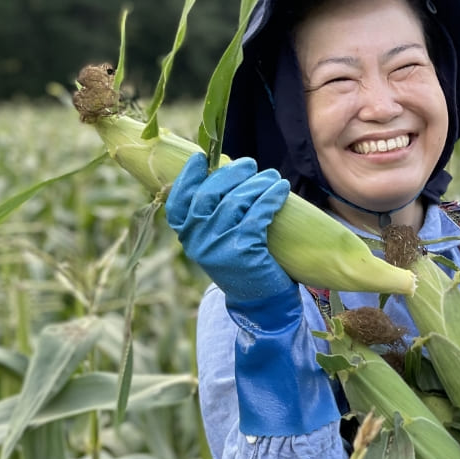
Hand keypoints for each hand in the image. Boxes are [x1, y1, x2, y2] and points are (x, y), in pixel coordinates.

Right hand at [166, 152, 294, 305]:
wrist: (259, 300)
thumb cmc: (239, 259)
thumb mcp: (216, 238)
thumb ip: (212, 211)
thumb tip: (223, 168)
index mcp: (186, 235)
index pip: (178, 200)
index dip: (188, 176)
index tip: (202, 158)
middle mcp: (197, 240)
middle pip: (208, 193)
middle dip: (231, 173)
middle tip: (249, 164)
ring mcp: (218, 246)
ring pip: (236, 201)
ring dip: (258, 183)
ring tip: (273, 177)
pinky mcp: (243, 251)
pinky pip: (257, 214)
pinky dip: (271, 197)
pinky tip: (281, 190)